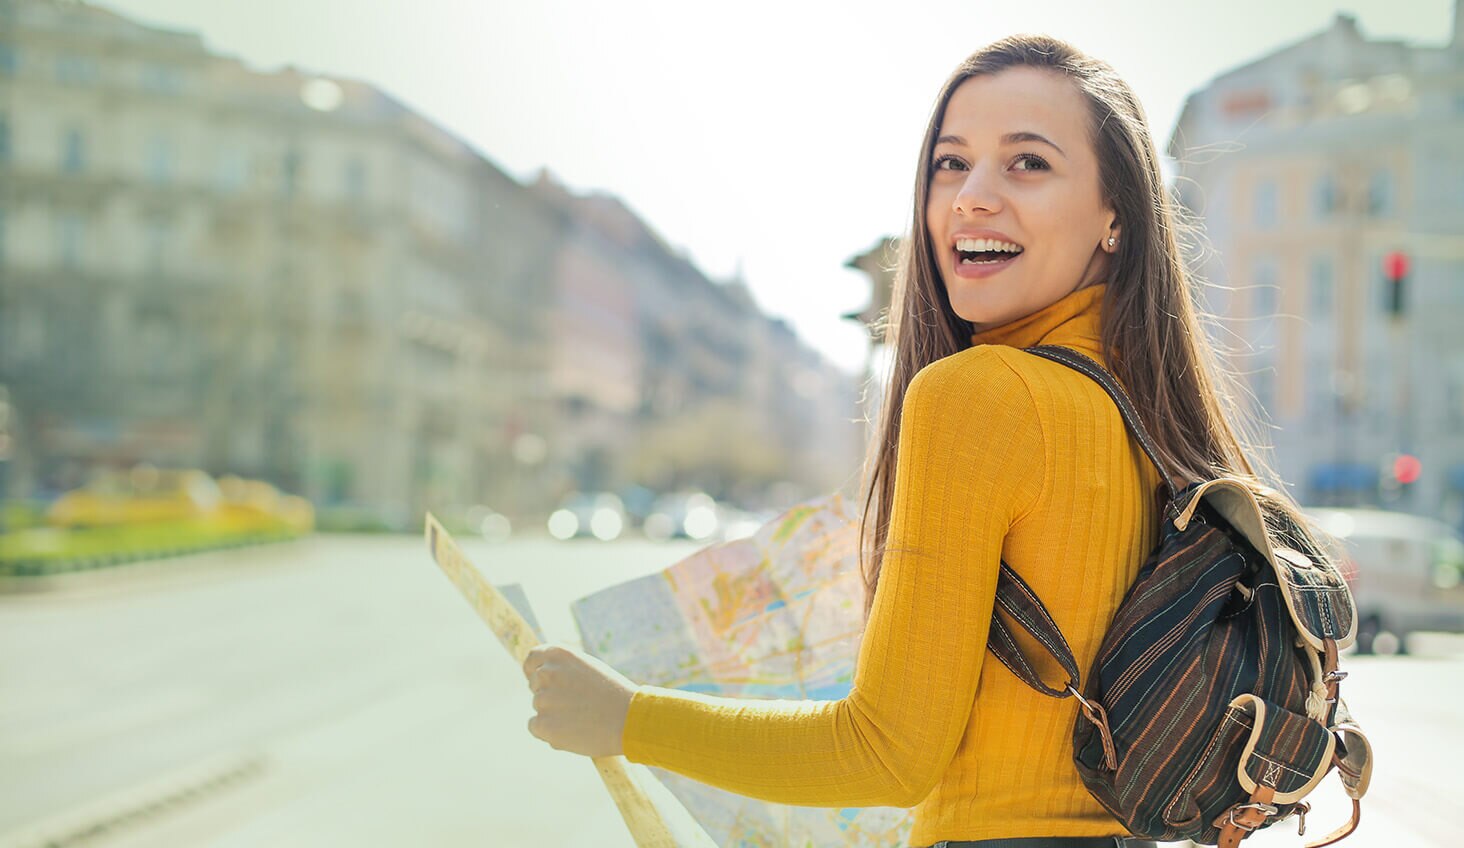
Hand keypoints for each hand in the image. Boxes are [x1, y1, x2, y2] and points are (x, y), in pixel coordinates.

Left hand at [522, 643, 639, 757]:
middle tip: (574, 705)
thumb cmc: (613, 694)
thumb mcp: (588, 668)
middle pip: (534, 686)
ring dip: (553, 714)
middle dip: (549, 694)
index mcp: (558, 654)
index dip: (534, 671)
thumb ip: (564, 669)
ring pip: (539, 708)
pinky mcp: (543, 725)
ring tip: (581, 718)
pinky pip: (535, 727)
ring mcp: (542, 699)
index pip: (531, 660)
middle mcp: (546, 673)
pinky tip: (571, 731)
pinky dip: (549, 731)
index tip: (541, 682)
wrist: (628, 720)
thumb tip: (541, 677)